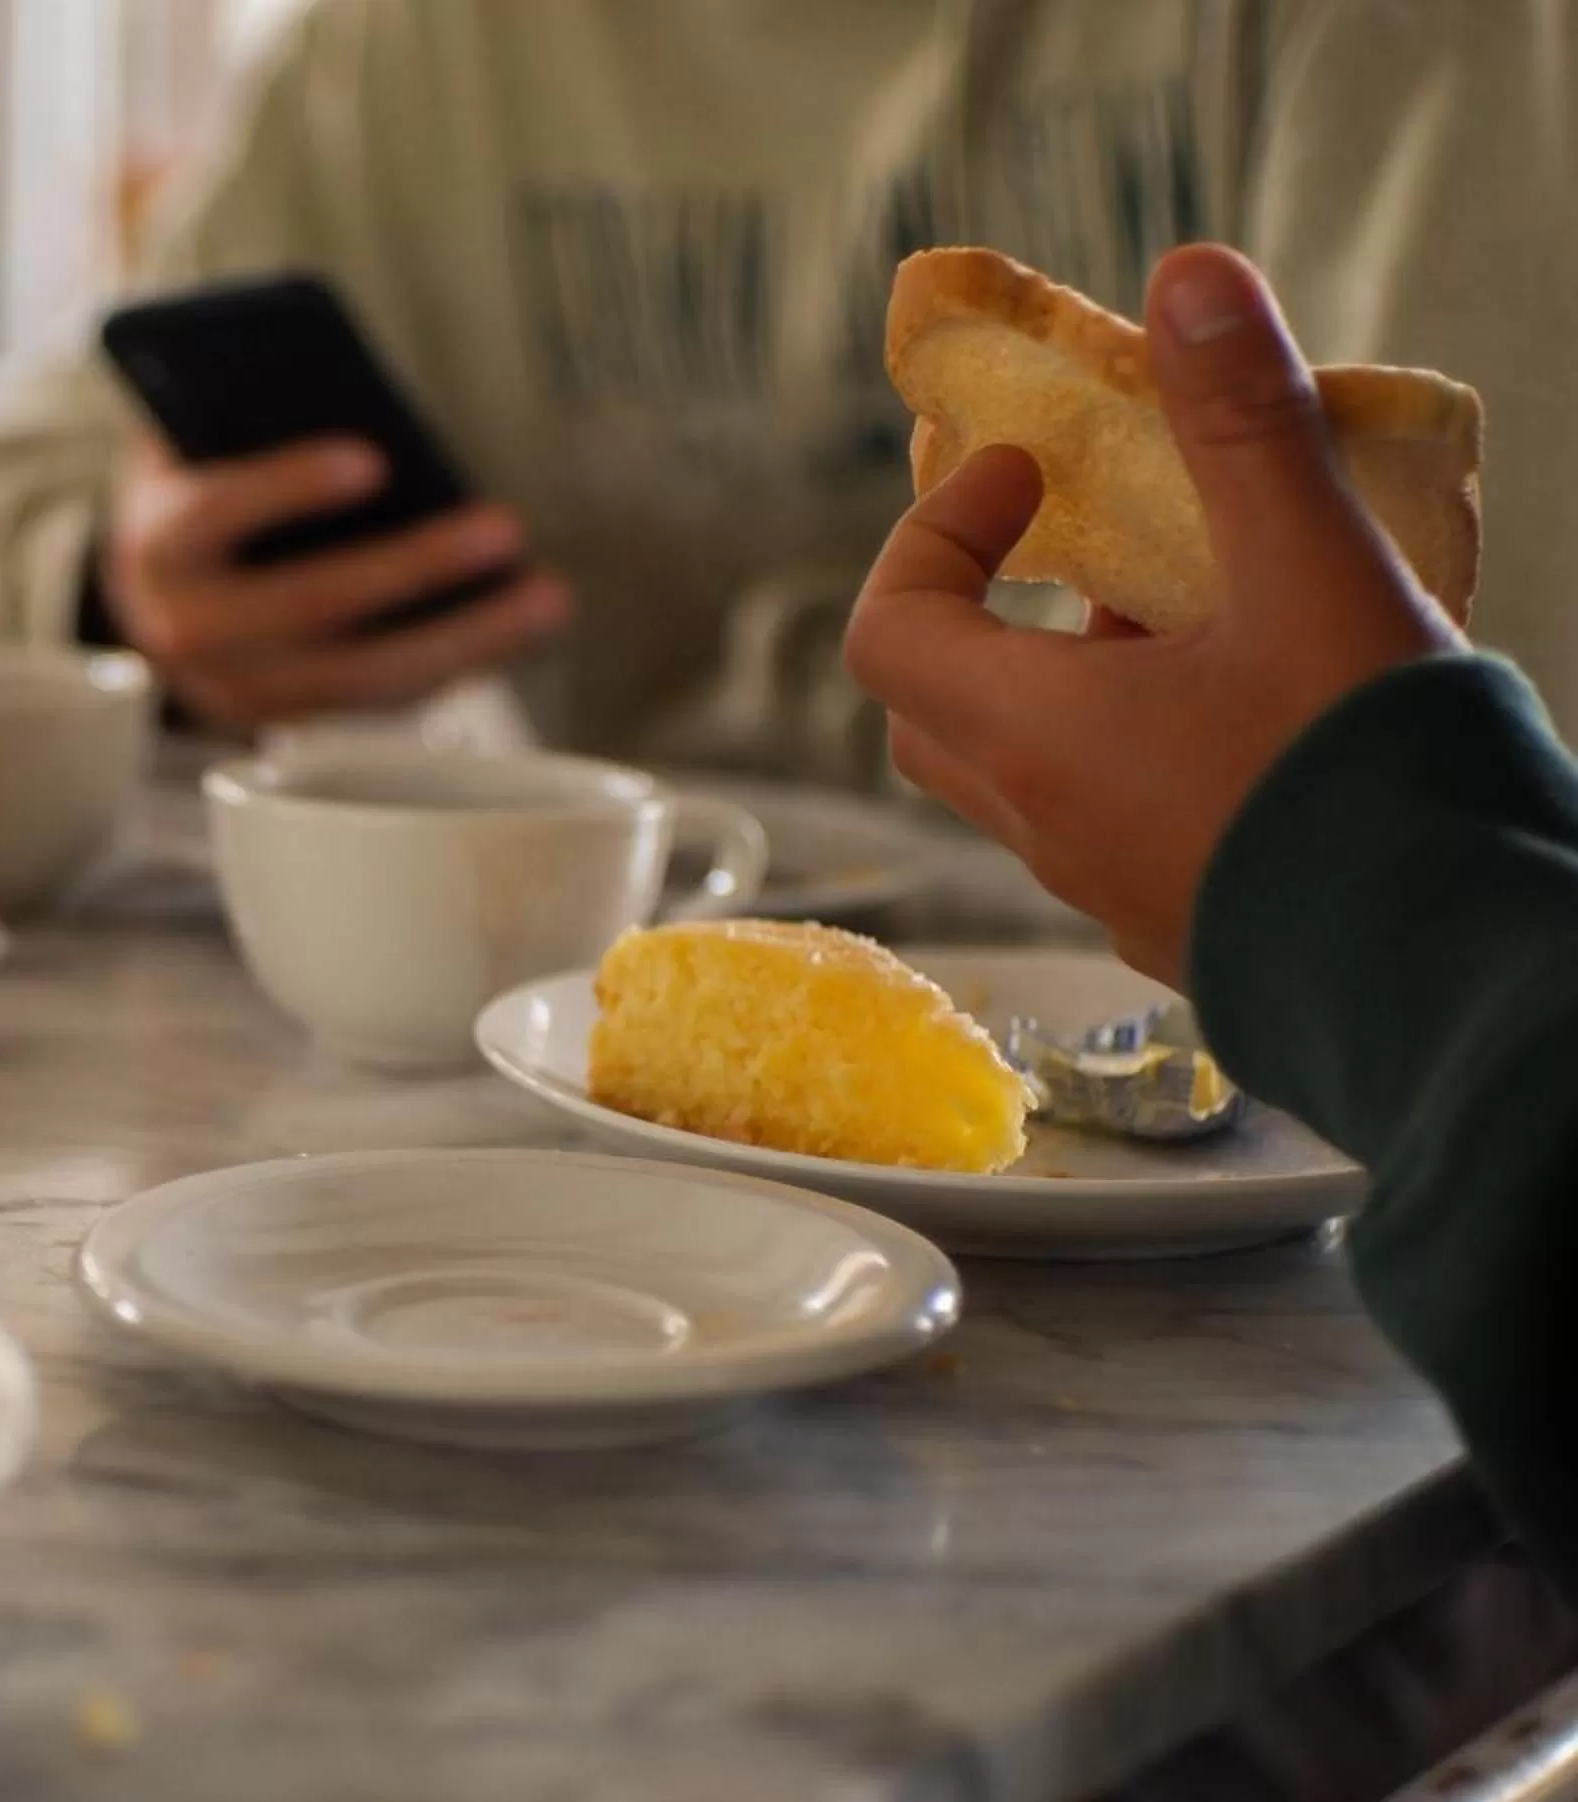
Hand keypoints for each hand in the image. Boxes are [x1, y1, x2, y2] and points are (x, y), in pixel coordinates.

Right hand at [101, 431, 572, 729]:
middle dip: (414, 568)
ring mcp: (238, 689)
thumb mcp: (214, 437)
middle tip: (504, 527)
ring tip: (548, 595)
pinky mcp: (291, 721)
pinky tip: (522, 624)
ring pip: (361, 676)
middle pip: (310, 607)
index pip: (215, 512)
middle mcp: (187, 630)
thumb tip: (369, 398)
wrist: (162, 589)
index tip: (371, 460)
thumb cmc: (210, 483)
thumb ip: (261, 413)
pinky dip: (456, 663)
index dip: (287, 486)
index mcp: (159, 542)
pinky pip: (383, 700)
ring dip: (465, 638)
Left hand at [842, 243, 1457, 985]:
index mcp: (1032, 740)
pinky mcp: (1178, 924)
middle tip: (1077, 544)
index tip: (1026, 479)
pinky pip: (1107, 819)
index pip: (889, 630)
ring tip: (1200, 606)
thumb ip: (1245, 426)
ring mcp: (1105, 887)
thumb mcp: (1314, 573)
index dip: (932, 535)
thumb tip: (1187, 277)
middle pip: (935, 705)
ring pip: (1027, 768)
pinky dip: (1133, 745)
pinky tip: (1256, 705)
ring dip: (1073, 677)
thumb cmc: (1366, 778)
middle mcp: (1042, 825)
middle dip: (983, 609)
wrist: (1457, 978)